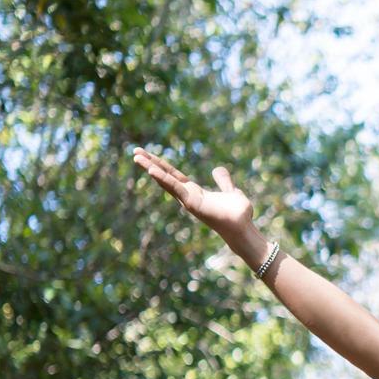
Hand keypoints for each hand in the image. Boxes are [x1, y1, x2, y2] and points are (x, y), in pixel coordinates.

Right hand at [132, 147, 253, 239]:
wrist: (243, 227)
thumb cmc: (237, 214)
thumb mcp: (230, 191)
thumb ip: (223, 181)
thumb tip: (217, 169)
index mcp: (195, 192)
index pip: (174, 175)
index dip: (162, 165)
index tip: (148, 155)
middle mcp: (188, 196)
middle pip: (165, 176)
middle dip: (150, 164)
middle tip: (135, 151)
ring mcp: (188, 200)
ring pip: (166, 181)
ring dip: (151, 169)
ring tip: (136, 157)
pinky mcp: (192, 204)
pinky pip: (176, 189)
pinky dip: (164, 179)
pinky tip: (152, 170)